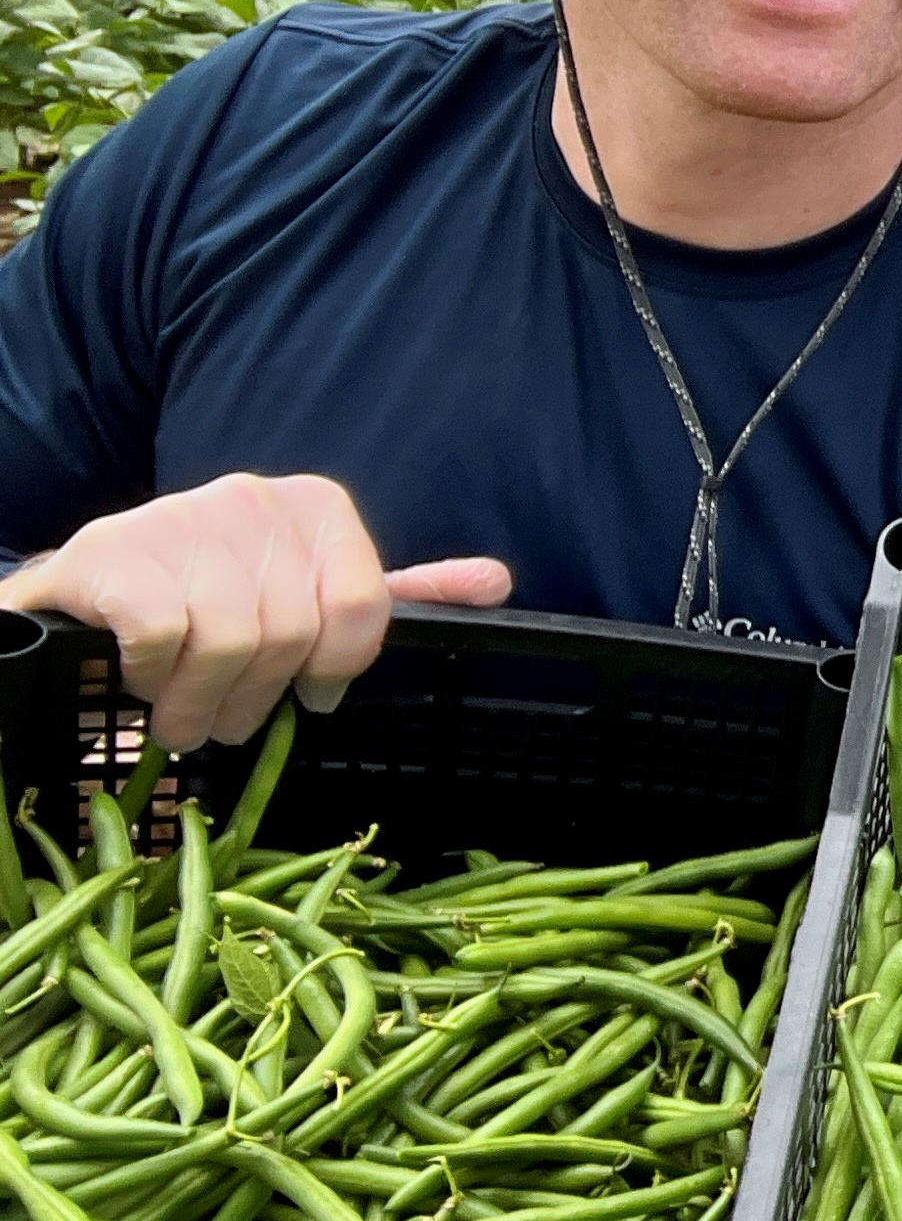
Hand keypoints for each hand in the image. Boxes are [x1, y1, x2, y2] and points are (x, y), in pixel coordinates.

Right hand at [0, 473, 510, 752]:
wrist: (85, 586)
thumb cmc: (209, 597)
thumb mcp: (307, 590)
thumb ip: (392, 594)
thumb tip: (496, 583)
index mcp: (316, 506)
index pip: (362, 605)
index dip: (337, 668)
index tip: (309, 697)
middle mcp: (255, 498)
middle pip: (294, 633)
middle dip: (258, 697)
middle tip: (228, 723)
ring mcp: (183, 518)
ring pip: (233, 642)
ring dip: (205, 702)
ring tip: (187, 718)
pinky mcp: (118, 550)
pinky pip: (167, 639)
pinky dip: (156, 676)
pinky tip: (144, 676)